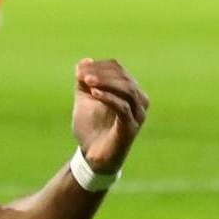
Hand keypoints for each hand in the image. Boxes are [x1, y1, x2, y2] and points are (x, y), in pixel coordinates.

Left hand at [70, 58, 147, 173]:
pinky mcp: (131, 128)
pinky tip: (93, 93)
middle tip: (81, 75)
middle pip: (124, 77)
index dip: (99, 66)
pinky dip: (108, 97)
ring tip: (86, 81)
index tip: (79, 70)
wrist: (92, 157)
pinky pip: (123, 107)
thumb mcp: (84, 100)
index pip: (118, 69)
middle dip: (101, 73)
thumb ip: (84, 82)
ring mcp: (138, 115)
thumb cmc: (91, 128)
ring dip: (105, 82)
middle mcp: (139, 101)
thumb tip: (84, 61)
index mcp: (130, 91)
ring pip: (127, 89)